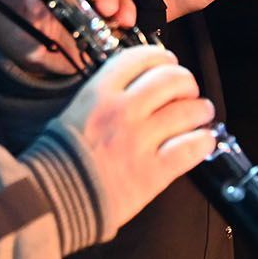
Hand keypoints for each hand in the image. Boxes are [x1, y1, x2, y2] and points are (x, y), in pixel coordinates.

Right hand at [56, 45, 215, 231]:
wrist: (53, 201)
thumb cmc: (60, 158)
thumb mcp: (77, 110)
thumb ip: (108, 93)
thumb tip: (140, 84)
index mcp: (100, 91)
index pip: (142, 57)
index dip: (163, 57)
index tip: (169, 63)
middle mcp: (123, 110)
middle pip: (172, 79)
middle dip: (186, 82)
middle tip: (188, 90)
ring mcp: (140, 141)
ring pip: (188, 111)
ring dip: (201, 109)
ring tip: (202, 113)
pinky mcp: (152, 172)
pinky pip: (191, 149)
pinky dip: (203, 142)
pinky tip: (204, 141)